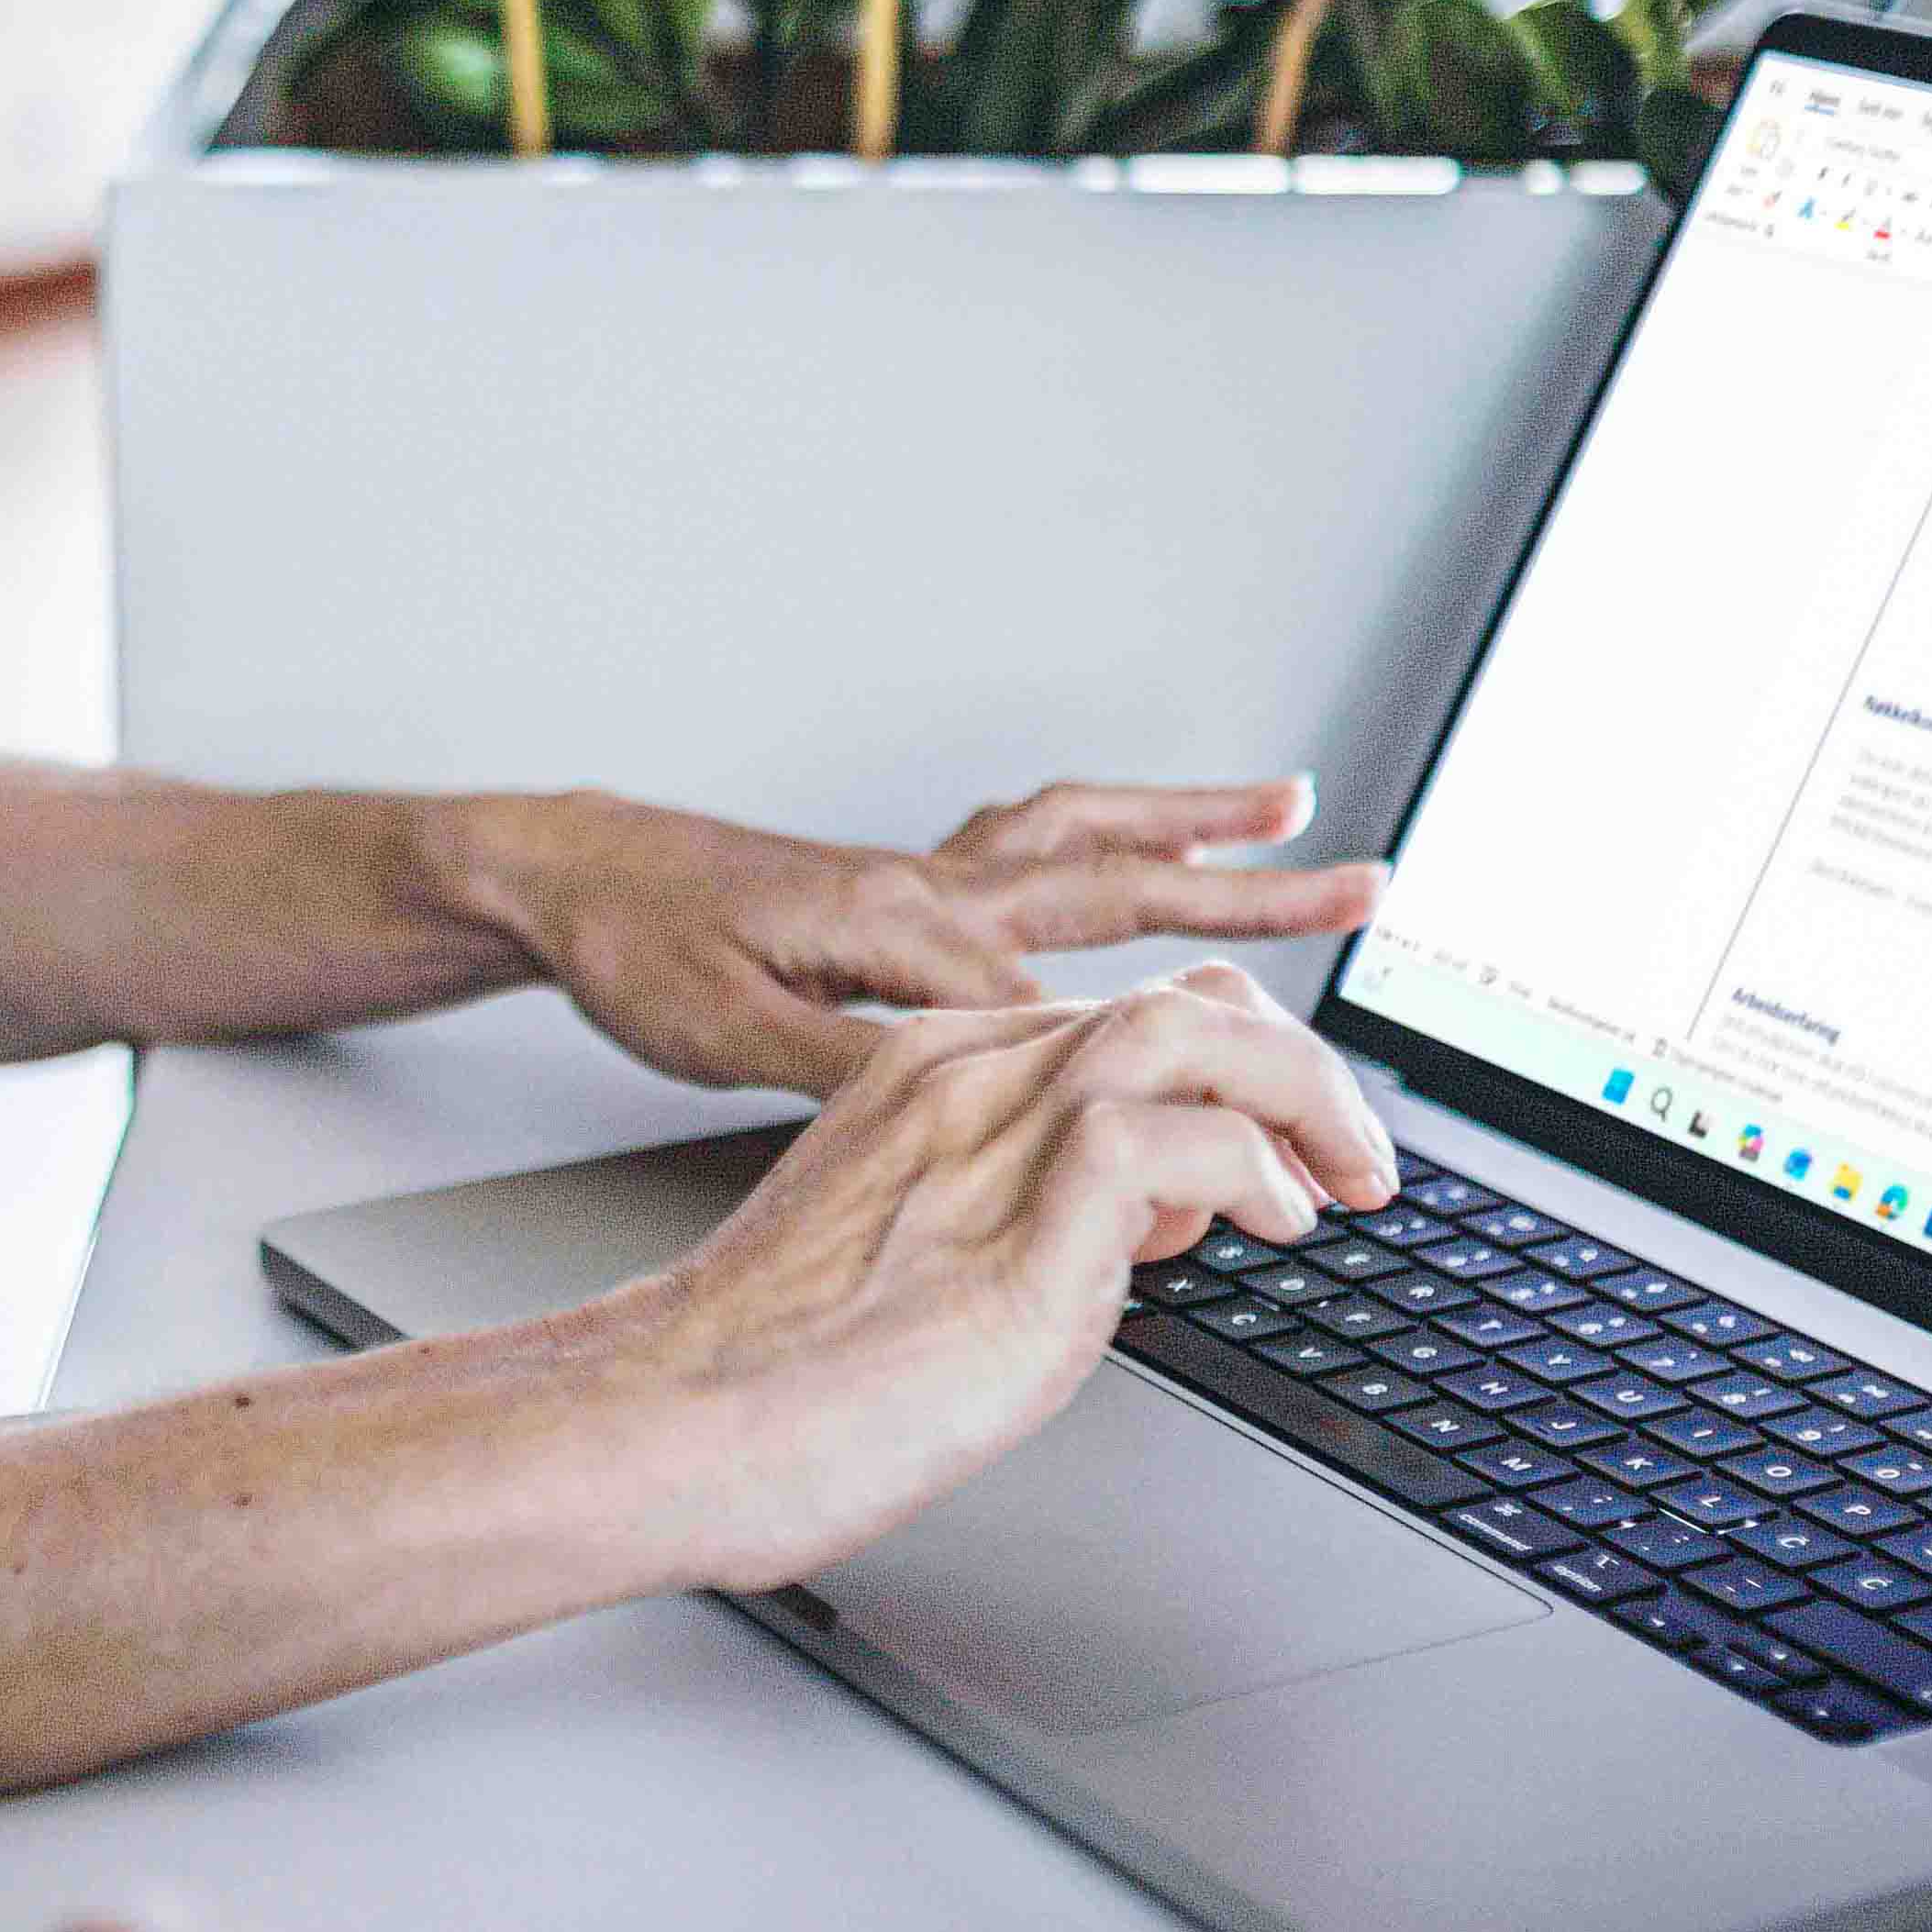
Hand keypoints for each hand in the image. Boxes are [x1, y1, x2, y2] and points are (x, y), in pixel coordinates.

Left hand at [458, 780, 1382, 1096]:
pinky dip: (1107, 833)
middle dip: (1248, 889)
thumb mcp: (726, 1026)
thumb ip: (846, 1059)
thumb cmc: (636, 949)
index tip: (1254, 1123)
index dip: (1167, 1069)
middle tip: (1362, 879)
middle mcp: (936, 889)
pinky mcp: (904, 881)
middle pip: (1121, 883)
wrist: (570, 876)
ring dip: (1190, 824)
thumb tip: (963, 1091)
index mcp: (908, 931)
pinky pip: (1036, 844)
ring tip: (1284, 807)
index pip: (1072, 1008)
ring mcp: (925, 877)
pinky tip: (1144, 842)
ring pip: (1087, 841)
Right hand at [617, 967, 1393, 1590]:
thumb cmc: (776, 1371)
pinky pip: (1177, 1136)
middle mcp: (966, 1078)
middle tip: (1356, 1157)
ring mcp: (991, 1139)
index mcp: (931, 1072)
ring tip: (1350, 1177)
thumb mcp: (920, 1249)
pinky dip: (1248, 1169)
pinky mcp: (1021, 1227)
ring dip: (1305, 1097)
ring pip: (1196, 1032)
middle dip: (1300, 1068)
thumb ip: (1025, 1208)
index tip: (1285, 1146)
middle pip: (1181, 1002)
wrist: (678, 1421)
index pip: (1126, 1014)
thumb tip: (1147, 1230)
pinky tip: (1268, 1223)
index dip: (1231, 1069)